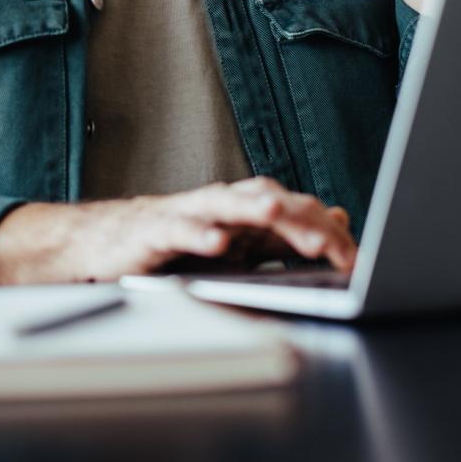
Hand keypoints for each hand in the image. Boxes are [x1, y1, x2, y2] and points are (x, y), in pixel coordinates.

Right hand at [0, 177, 355, 284]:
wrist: (106, 243)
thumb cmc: (176, 245)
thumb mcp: (238, 246)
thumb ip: (285, 236)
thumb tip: (337, 219)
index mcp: (245, 211)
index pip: (295, 214)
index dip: (325, 233)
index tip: (354, 259)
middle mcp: (221, 205)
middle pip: (268, 202)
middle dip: (300, 221)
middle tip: (332, 244)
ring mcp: (189, 214)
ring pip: (226, 204)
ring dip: (253, 208)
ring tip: (276, 215)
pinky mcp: (156, 230)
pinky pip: (180, 230)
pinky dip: (199, 233)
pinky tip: (217, 242)